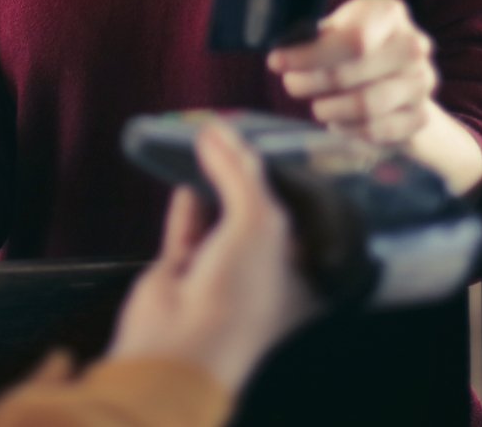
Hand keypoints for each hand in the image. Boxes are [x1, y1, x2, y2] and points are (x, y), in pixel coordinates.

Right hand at [107, 122, 319, 392]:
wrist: (180, 347)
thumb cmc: (238, 295)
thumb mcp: (257, 220)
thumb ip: (240, 173)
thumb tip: (217, 133)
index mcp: (299, 276)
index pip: (301, 220)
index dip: (291, 185)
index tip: (279, 147)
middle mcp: (262, 278)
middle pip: (258, 218)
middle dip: (248, 182)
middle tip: (239, 141)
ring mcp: (220, 278)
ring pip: (220, 222)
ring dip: (214, 188)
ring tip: (210, 150)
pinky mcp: (182, 277)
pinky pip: (187, 232)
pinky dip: (187, 208)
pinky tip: (186, 182)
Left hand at [271, 0, 438, 147]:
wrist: (400, 77)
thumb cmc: (356, 48)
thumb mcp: (336, 30)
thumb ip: (312, 38)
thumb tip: (281, 53)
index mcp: (390, 13)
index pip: (352, 39)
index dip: (310, 55)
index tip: (276, 62)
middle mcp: (414, 45)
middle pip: (354, 72)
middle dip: (312, 82)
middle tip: (291, 85)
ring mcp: (422, 82)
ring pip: (367, 105)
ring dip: (331, 109)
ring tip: (317, 107)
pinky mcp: (421, 116)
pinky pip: (377, 131)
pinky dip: (351, 129)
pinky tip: (339, 122)